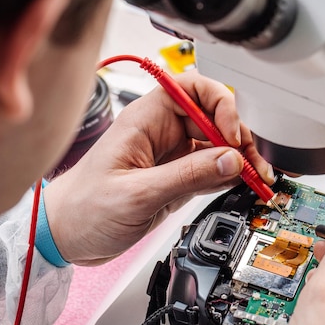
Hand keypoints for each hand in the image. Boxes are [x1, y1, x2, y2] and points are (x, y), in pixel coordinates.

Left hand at [43, 70, 273, 265]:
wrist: (66, 236)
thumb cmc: (84, 207)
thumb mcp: (137, 193)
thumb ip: (188, 175)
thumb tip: (231, 160)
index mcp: (147, 119)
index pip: (194, 89)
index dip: (220, 104)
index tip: (231, 134)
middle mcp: (162, 132)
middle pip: (214, 119)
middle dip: (239, 139)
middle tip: (254, 165)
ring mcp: (172, 156)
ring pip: (218, 146)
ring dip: (241, 160)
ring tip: (258, 179)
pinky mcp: (177, 178)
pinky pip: (212, 170)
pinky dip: (231, 176)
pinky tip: (242, 185)